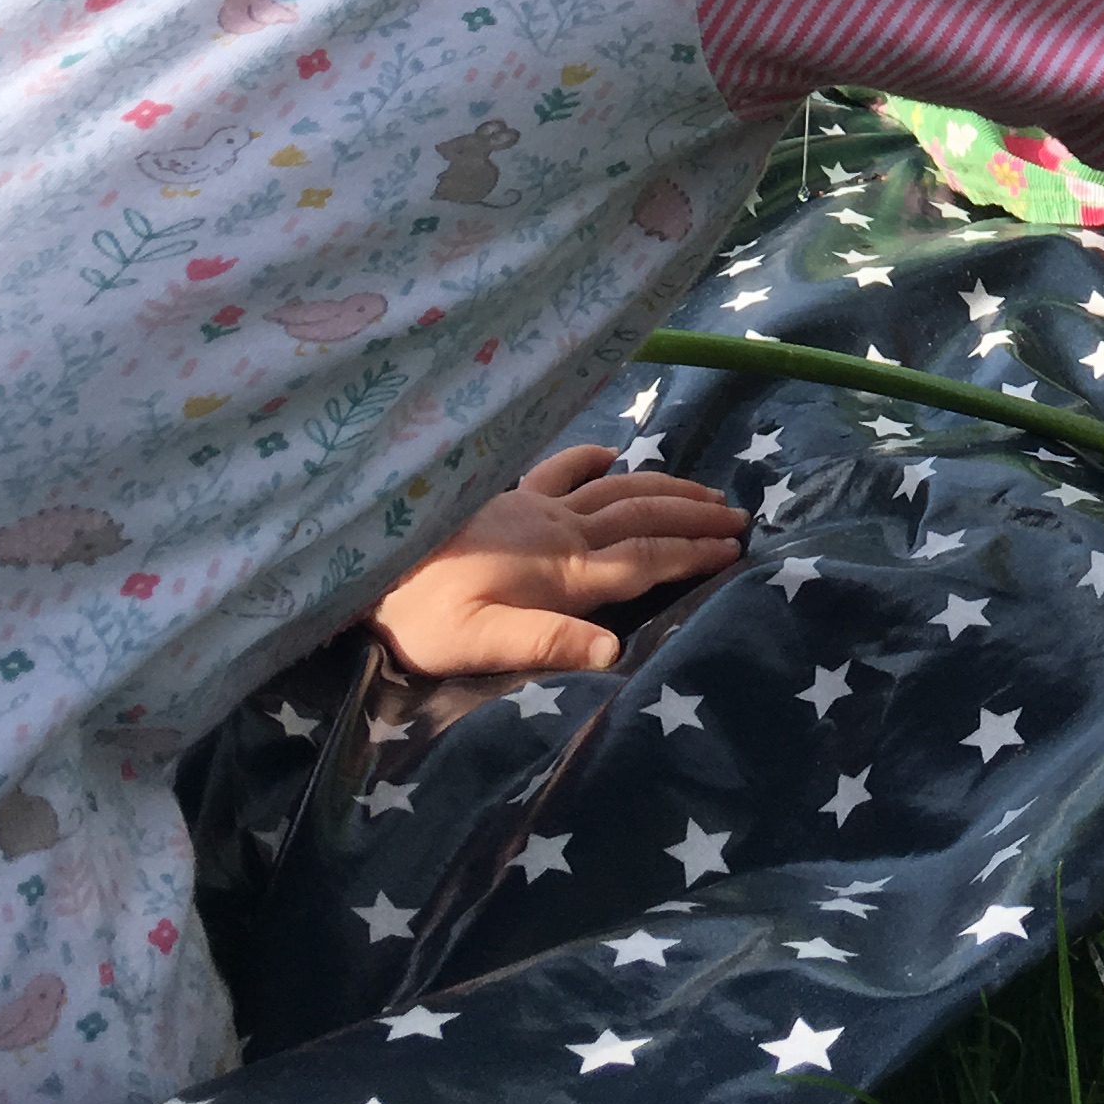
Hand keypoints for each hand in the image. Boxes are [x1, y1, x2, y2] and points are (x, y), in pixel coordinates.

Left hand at [367, 446, 746, 675]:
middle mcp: (560, 531)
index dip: (692, 554)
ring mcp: (535, 506)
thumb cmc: (419, 616)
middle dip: (694, 516)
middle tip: (739, 516)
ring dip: (665, 488)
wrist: (364, 562)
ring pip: (617, 488)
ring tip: (704, 491)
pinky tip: (611, 451)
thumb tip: (616, 652)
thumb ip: (547, 643)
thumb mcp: (477, 644)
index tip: (734, 549)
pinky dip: (593, 458)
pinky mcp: (507, 495)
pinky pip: (561, 467)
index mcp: (563, 572)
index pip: (644, 559)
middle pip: (642, 515)